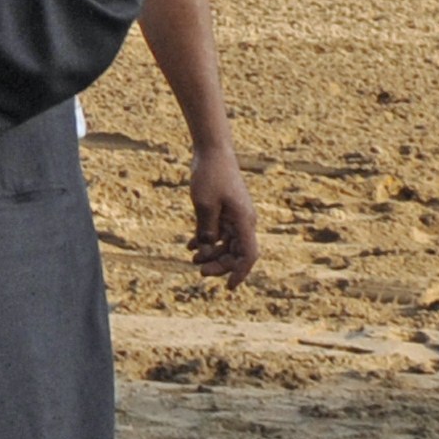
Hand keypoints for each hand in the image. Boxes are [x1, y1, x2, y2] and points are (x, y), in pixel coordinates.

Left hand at [188, 143, 259, 283]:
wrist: (212, 151)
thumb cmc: (210, 175)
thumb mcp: (203, 205)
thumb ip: (205, 229)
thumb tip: (204, 248)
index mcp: (244, 221)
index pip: (248, 255)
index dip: (240, 273)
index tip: (229, 287)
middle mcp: (243, 220)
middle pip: (236, 252)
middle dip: (219, 264)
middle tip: (198, 270)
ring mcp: (235, 215)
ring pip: (226, 243)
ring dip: (211, 253)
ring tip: (192, 259)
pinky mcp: (225, 209)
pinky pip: (218, 231)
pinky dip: (205, 239)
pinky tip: (189, 246)